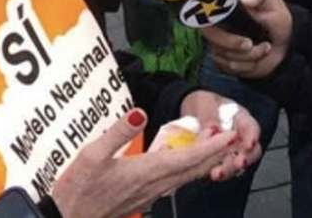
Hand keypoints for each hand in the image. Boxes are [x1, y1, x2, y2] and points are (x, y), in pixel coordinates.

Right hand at [51, 108, 237, 217]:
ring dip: (203, 162)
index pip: (189, 157)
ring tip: (214, 147)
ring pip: (185, 177)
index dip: (212, 145)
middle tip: (232, 137)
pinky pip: (173, 182)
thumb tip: (138, 112)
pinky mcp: (142, 198)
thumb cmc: (79, 190)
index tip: (230, 135)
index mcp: (147, 171)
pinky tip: (182, 163)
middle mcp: (155, 185)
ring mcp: (150, 194)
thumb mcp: (92, 155)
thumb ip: (117, 132)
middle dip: (215, 153)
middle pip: (194, 168)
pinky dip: (186, 170)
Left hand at [179, 90, 262, 179]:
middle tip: (237, 163)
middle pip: (250, 151)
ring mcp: (230, 151)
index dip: (252, 137)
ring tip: (217, 173)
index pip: (251, 128)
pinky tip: (209, 174)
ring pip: (237, 165)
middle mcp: (239, 137)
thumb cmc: (202, 104)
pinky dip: (217, 173)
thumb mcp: (204, 102)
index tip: (248, 144)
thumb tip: (213, 128)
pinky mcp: (218, 162)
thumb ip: (209, 114)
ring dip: (229, 170)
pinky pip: (222, 170)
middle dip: (245, 159)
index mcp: (241, 119)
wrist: (189, 114)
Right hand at [203, 0, 291, 79]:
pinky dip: (248, 65)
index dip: (215, 18)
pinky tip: (258, 58)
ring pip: (224, 54)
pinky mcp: (223, 60)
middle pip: (211, 36)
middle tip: (251, 43)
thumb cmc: (274, 17)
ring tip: (265, 47)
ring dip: (249, 55)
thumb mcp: (270, 0)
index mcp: (224, 5)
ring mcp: (218, 43)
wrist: (283, 43)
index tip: (232, 23)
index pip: (207, 11)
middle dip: (233, 43)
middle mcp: (217, 24)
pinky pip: (229, 67)